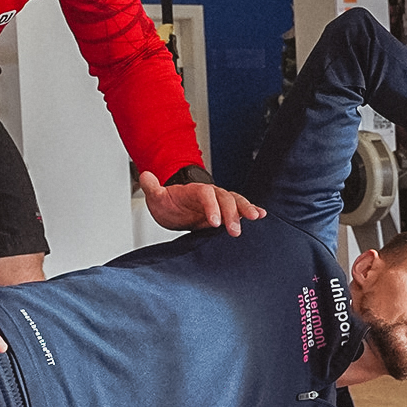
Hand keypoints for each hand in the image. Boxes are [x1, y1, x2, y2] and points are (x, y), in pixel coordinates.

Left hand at [138, 171, 265, 234]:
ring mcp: (219, 201)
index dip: (211, 207)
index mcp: (194, 191)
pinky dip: (251, 210)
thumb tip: (145, 176)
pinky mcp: (225, 211)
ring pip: (236, 201)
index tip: (213, 222)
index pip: (206, 195)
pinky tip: (261, 215)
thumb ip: (153, 188)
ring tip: (255, 218)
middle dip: (232, 213)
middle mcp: (210, 194)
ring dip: (245, 209)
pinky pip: (240, 208)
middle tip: (235, 231)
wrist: (174, 208)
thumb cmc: (168, 204)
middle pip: (225, 198)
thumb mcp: (156, 198)